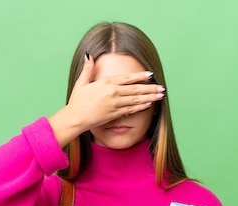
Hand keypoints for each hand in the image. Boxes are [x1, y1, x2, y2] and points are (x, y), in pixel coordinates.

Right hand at [49, 54, 164, 145]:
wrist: (75, 118)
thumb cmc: (77, 101)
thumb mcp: (81, 82)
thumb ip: (88, 69)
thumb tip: (89, 55)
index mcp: (105, 82)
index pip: (127, 78)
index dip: (140, 76)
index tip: (150, 75)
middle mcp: (112, 92)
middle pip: (135, 89)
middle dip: (150, 88)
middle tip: (162, 88)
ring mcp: (115, 104)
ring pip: (136, 100)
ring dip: (150, 97)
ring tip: (160, 96)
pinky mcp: (115, 114)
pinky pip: (131, 110)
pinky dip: (141, 107)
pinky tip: (149, 104)